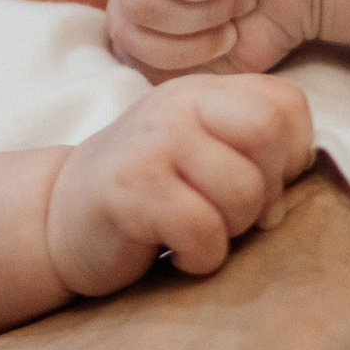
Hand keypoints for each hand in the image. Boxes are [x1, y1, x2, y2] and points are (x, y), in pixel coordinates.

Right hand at [46, 73, 314, 295]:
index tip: (261, 184)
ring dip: (232, 230)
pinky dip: (202, 256)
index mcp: (204, 92)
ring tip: (200, 231)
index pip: (286, 104)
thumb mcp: (203, 157)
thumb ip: (253, 157)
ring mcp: (152, 142)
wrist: (58, 219)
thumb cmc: (148, 195)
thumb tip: (287, 199)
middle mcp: (178, 105)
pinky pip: (203, 229)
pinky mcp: (130, 190)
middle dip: (266, 190)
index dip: (291, 155)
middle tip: (233, 215)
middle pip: (269, 134)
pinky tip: (178, 253)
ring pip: (242, 190)